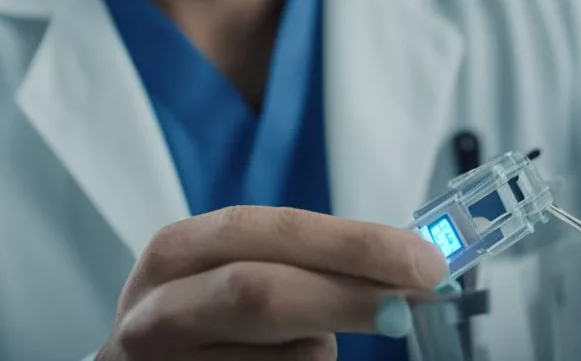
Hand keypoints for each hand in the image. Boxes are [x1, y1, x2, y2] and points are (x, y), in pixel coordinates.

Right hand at [95, 206, 447, 359]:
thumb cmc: (203, 318)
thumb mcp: (232, 271)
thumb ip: (305, 263)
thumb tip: (410, 269)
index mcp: (177, 252)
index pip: (271, 232)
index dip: (352, 245)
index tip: (425, 261)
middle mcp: (155, 310)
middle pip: (261, 294)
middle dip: (348, 297)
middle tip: (411, 305)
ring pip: (281, 360)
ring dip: (316, 353)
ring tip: (304, 346)